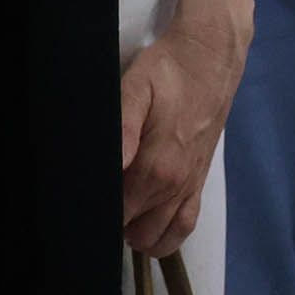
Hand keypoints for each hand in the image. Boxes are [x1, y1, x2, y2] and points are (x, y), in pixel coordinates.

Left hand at [118, 16, 247, 256]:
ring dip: (136, 234)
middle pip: (133, 230)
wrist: (211, 57)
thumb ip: (122, 130)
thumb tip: (112, 169)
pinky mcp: (199, 181)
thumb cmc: (168, 71)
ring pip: (159, 236)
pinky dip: (166, 237)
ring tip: (118, 214)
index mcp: (154, 167)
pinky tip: (148, 227)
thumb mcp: (135, 89)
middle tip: (95, 202)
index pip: (116, 214)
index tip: (83, 204)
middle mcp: (174, 185)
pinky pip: (185, 226)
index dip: (96, 214)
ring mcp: (189, 186)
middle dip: (112, 224)